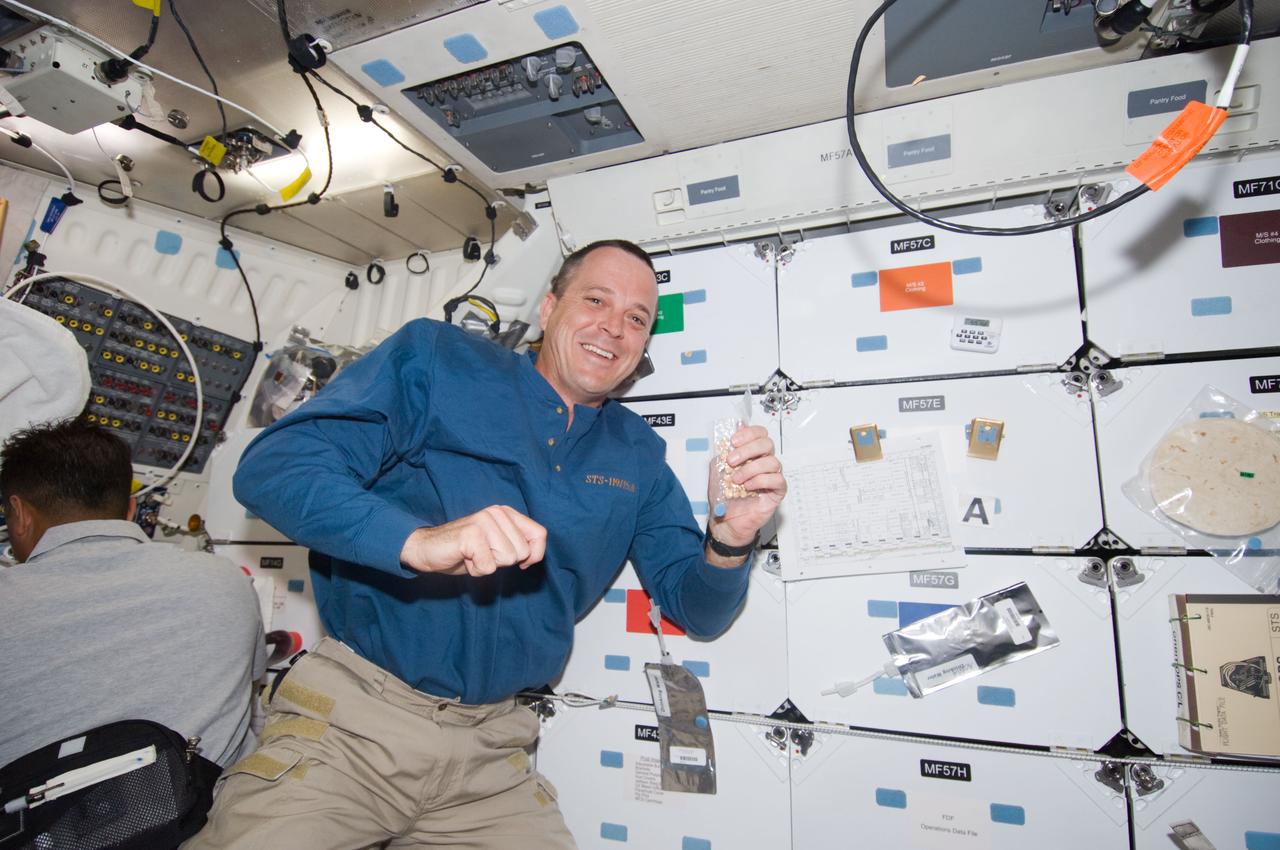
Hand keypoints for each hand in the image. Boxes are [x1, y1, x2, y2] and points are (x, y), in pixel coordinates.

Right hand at [399, 505, 546, 576]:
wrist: (427, 550)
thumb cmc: (465, 551)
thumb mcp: (497, 546)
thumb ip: (517, 545)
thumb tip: (534, 556)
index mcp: (506, 513)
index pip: (540, 534)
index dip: (534, 554)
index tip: (522, 563)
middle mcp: (496, 513)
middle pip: (522, 551)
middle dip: (502, 562)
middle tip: (482, 554)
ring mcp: (484, 521)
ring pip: (507, 559)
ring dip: (488, 565)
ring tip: (473, 555)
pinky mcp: (471, 534)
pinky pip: (488, 566)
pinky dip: (476, 570)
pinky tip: (464, 559)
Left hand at [707, 424, 786, 547]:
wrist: (725, 521)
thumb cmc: (723, 497)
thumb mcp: (718, 470)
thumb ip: (723, 453)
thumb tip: (727, 437)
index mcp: (752, 454)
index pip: (760, 434)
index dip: (749, 433)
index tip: (734, 441)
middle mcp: (763, 463)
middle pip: (767, 443)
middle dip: (748, 450)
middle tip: (732, 461)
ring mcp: (771, 476)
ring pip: (772, 462)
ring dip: (751, 469)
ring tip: (737, 480)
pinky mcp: (776, 492)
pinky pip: (777, 480)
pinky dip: (761, 481)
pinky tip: (748, 487)